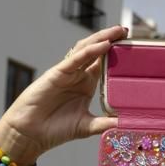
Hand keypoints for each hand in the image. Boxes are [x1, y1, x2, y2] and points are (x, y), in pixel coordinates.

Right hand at [0, 25, 127, 162]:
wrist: (31, 134)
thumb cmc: (55, 130)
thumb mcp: (86, 127)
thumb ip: (104, 124)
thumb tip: (125, 124)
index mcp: (86, 86)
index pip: (104, 64)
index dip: (117, 55)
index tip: (133, 49)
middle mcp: (78, 76)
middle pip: (97, 52)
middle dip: (111, 39)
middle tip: (127, 32)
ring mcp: (67, 73)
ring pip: (86, 49)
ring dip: (102, 38)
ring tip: (118, 31)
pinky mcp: (57, 74)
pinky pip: (75, 59)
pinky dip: (90, 51)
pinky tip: (104, 45)